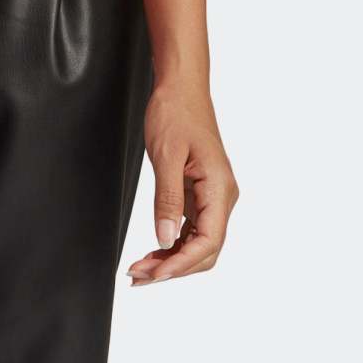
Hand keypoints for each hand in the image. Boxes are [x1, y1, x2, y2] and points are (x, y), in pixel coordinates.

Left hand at [127, 80, 238, 284]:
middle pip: (205, 249)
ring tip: (141, 269)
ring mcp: (212, 195)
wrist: (180, 86)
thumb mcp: (166, 155)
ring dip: (171, 258)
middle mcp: (222, 196)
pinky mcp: (200, 192)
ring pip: (198, 241)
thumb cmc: (175, 112)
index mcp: (220, 188)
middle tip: (140, 276)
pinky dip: (173, 242)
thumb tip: (166, 237)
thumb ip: (168, 199)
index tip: (155, 273)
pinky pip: (192, 227)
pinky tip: (153, 250)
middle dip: (174, 268)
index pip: (208, 241)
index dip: (181, 262)